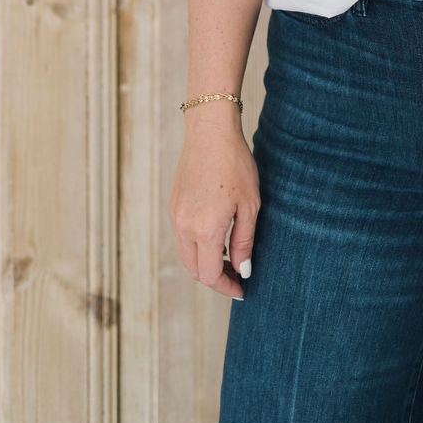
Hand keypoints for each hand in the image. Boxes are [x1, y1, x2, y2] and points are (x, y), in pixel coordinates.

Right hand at [169, 112, 260, 298]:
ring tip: (229, 256)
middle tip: (237, 275)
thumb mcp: (249, 204)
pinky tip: (216, 235)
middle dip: (215, 278)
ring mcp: (175, 215)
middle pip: (194, 270)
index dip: (226, 287)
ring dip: (205, 262)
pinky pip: (182, 237)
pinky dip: (197, 246)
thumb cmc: (235, 164)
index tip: (242, 290)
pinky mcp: (173, 205)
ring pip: (186, 255)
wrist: (210, 132)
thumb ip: (244, 241)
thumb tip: (242, 271)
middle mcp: (184, 227)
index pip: (209, 275)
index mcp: (204, 229)